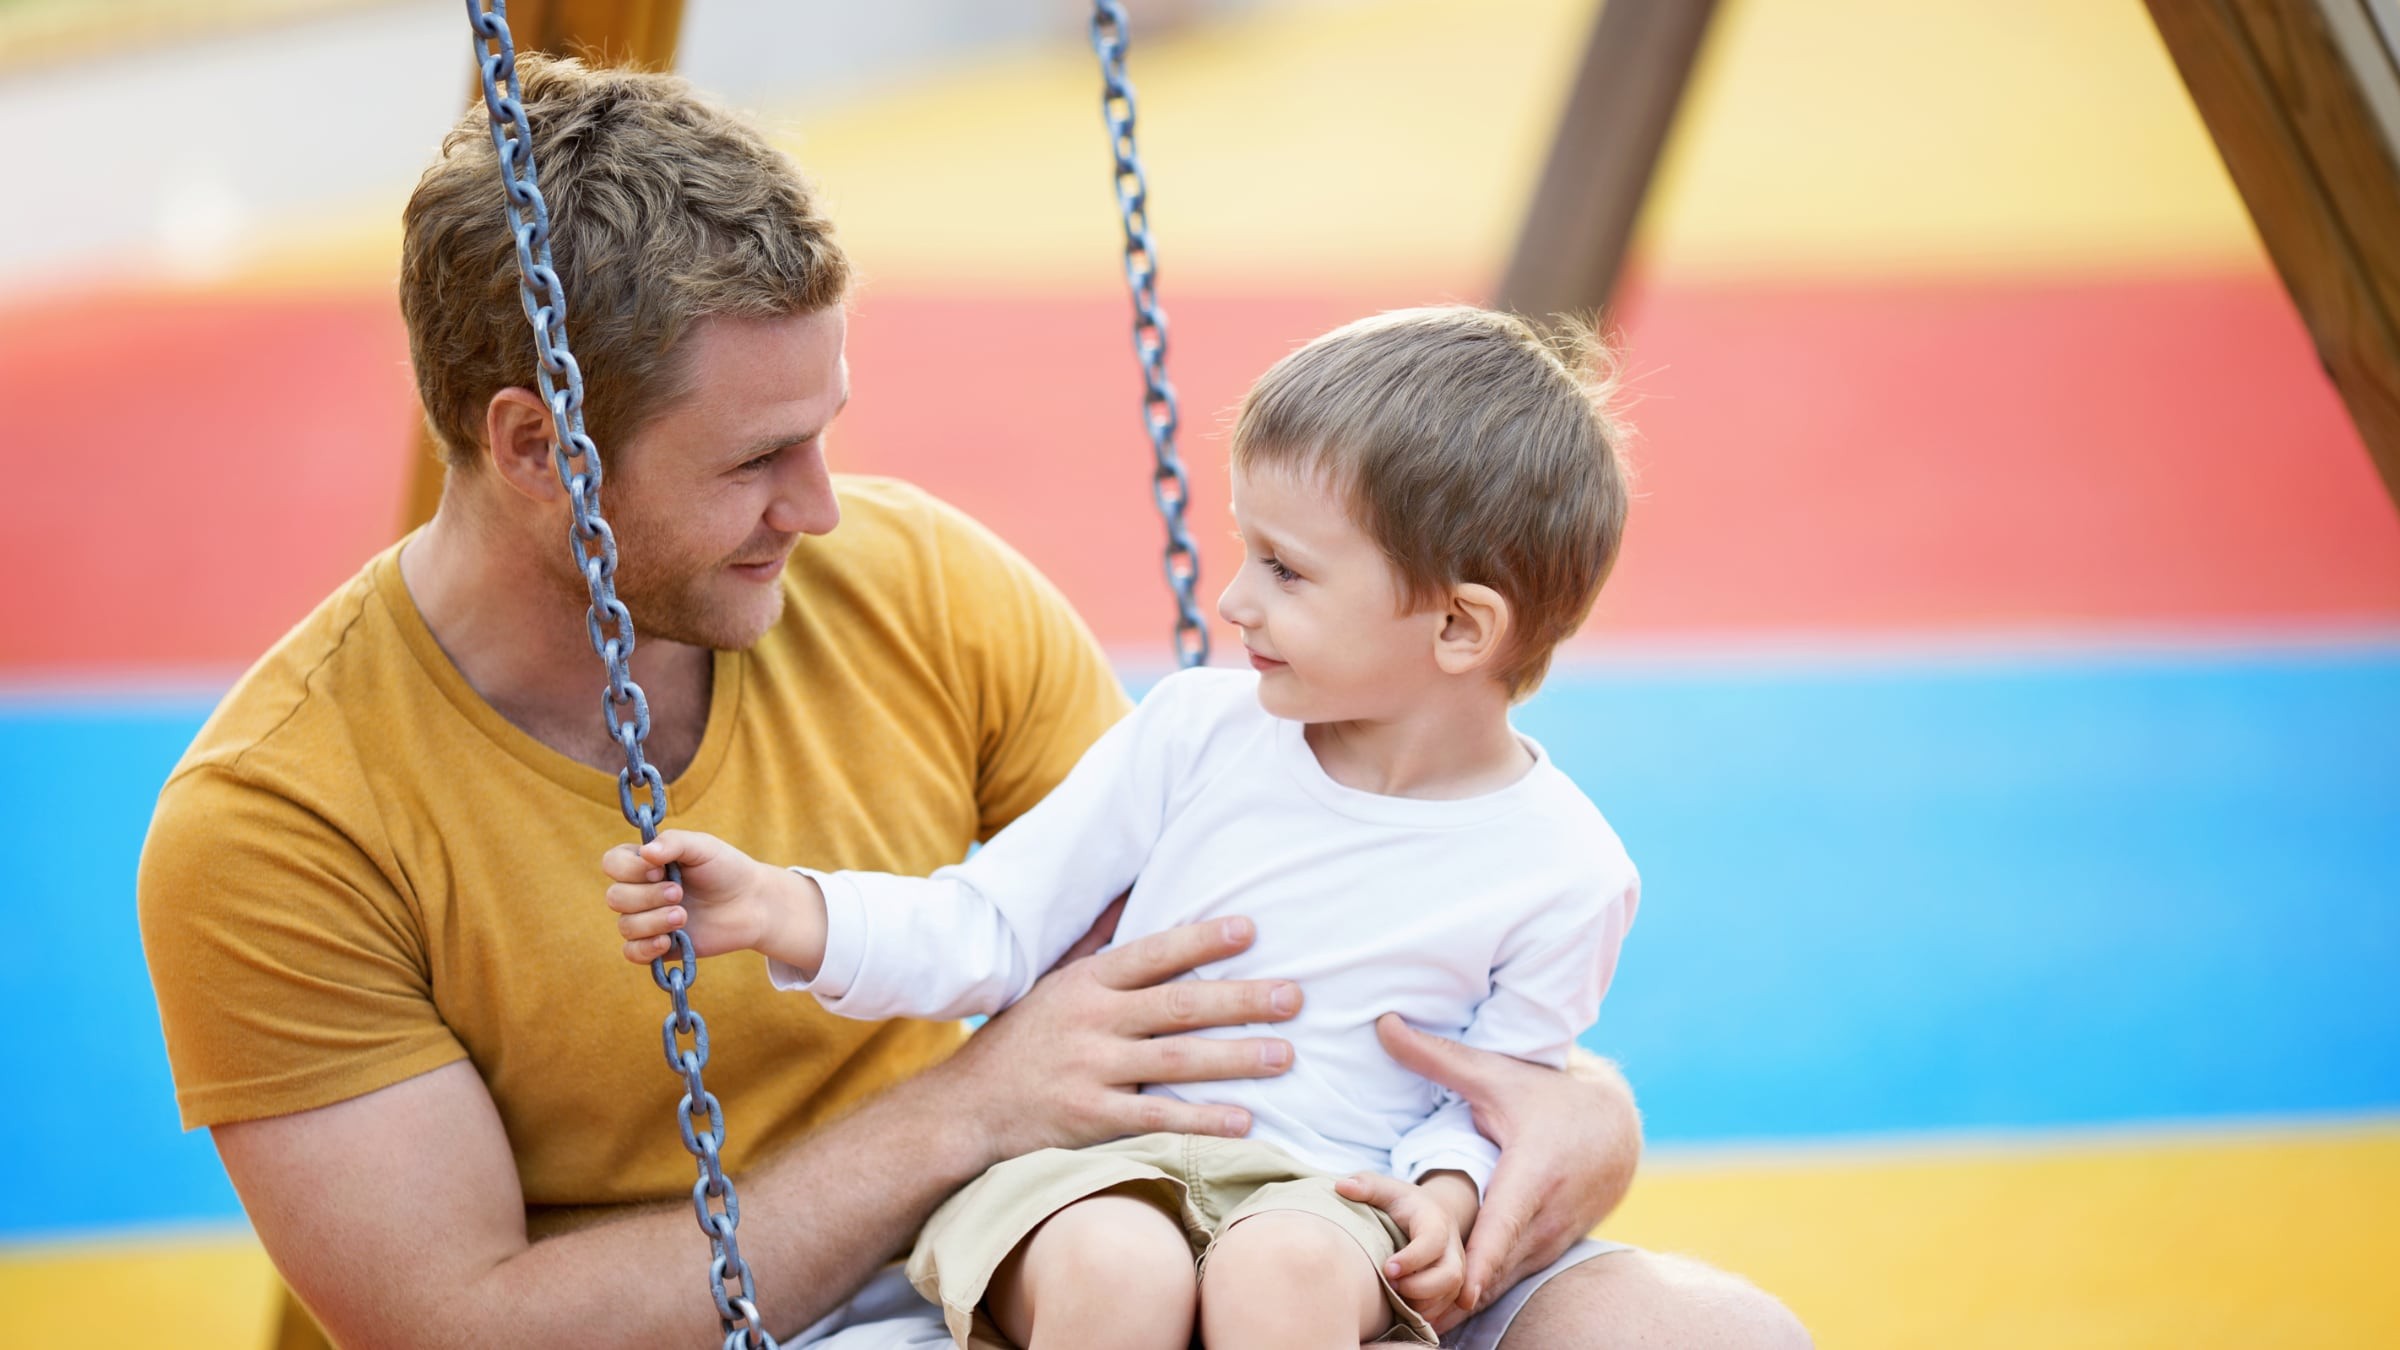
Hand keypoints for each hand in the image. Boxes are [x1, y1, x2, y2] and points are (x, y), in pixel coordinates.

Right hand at [600, 829, 823, 968]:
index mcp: (644, 863)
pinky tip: (667, 941)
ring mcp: (647, 919)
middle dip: (647, 897)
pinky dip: (646, 948)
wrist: (752, 903)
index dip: (629, 869)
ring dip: (653, 921)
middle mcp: (639, 891)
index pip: (612, 863)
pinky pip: (632, 952)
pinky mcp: (658, 945)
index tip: (660, 870)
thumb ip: (674, 843)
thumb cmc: (725, 869)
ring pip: (625, 926)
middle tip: (680, 893)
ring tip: (684, 916)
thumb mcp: (703, 846)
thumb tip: (645, 853)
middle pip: (615, 897)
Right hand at [937, 916, 1302, 1162]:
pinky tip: (1244, 1120)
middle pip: (1177, 1005)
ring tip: (1286, 1055)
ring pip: (1175, 1060)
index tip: (1250, 929)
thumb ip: (1095, 936)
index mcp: (1086, 982)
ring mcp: (1089, 1070)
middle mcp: (1090, 1021)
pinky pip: (1155, 1119)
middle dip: (1240, 999)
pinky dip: (1201, 1120)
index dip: (1201, 940)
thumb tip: (1131, 886)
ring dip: (1235, 1058)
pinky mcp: (1089, 1119)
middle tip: (1294, 997)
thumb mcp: (1051, 979)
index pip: (1151, 953)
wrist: (965, 1108)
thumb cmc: (1021, 1039)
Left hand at [1335, 1172, 1468, 1328]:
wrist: (1428, 1212)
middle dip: (1420, 1288)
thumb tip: (1341, 1186)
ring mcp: (1455, 1267)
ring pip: (1450, 1295)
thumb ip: (1366, 1186)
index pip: (1433, 1240)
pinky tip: (1405, 1311)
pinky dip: (1427, 1314)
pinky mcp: (1452, 1285)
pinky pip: (1447, 1307)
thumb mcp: (1385, 1189)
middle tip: (1391, 1286)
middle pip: (1450, 1274)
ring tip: (1395, 1300)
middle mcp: (1451, 1247)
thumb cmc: (1400, 1203)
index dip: (1412, 1258)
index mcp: (1434, 1221)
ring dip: (1423, 1304)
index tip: (1387, 1268)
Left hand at [1375, 1013, 1639, 1315]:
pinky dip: (1480, 1298)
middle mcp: (1548, 1214)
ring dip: (1464, 1304)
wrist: (1615, 1125)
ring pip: (1505, 1281)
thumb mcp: (1494, 1073)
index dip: (1483, 1259)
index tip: (1460, 1290)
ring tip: (1419, 1324)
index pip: (1506, 1224)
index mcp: (1532, 1171)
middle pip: (1499, 1267)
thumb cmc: (1547, 1095)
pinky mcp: (1550, 1252)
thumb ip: (1437, 1057)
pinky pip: (1511, 1281)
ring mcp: (1553, 1239)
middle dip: (1456, 1293)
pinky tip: (1443, 1317)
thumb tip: (1383, 1023)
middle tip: (1410, 1312)